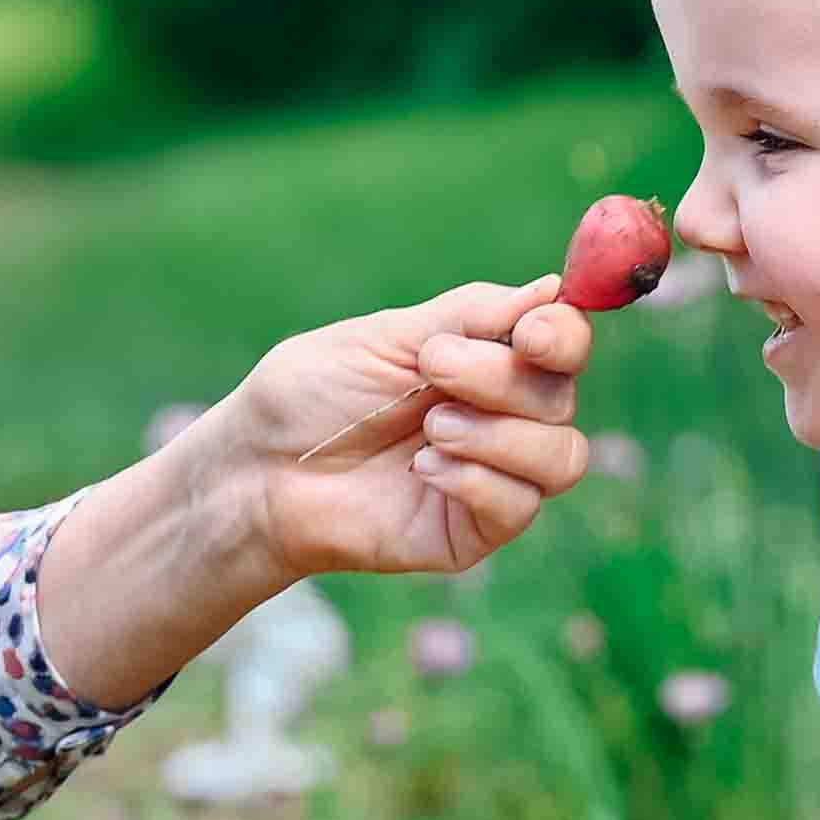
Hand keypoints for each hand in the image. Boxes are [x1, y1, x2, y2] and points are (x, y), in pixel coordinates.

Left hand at [190, 278, 596, 584]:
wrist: (256, 469)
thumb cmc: (309, 396)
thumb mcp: (386, 338)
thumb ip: (469, 315)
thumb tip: (551, 288)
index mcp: (485, 360)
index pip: (562, 343)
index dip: (562, 334)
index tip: (529, 333)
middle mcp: (501, 417)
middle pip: (561, 396)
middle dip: (501, 377)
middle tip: (432, 368)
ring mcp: (491, 476)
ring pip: (561, 456)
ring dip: (498, 434)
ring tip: (428, 428)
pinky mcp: (472, 531)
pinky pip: (519, 505)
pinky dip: (476, 480)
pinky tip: (420, 470)